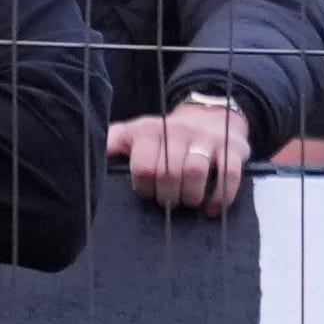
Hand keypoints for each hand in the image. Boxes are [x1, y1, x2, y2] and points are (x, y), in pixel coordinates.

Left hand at [111, 88, 255, 213]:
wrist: (209, 115)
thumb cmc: (166, 134)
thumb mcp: (134, 132)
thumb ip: (112, 143)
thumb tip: (90, 157)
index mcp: (150, 130)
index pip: (144, 167)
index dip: (144, 188)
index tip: (147, 192)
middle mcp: (179, 132)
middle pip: (170, 172)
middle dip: (168, 195)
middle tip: (168, 201)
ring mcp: (207, 140)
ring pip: (196, 172)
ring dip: (191, 196)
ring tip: (188, 202)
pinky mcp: (233, 149)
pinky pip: (229, 175)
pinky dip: (220, 197)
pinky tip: (212, 208)